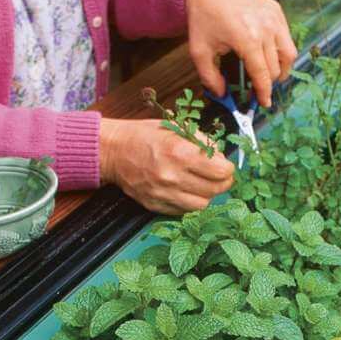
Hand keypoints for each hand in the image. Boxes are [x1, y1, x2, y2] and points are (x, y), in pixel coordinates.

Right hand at [99, 118, 233, 214]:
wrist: (112, 151)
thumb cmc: (143, 136)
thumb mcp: (174, 128)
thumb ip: (202, 142)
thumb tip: (221, 158)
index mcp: (179, 152)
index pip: (221, 171)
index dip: (227, 168)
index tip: (224, 166)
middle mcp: (172, 176)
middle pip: (216, 190)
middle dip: (222, 182)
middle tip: (218, 176)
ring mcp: (163, 194)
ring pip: (202, 205)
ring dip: (206, 194)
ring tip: (200, 183)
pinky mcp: (156, 205)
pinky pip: (184, 211)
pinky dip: (189, 202)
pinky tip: (185, 190)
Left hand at [185, 0, 297, 107]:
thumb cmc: (203, 19)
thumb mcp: (199, 51)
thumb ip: (210, 78)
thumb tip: (223, 95)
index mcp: (247, 39)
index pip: (263, 75)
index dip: (264, 93)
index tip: (263, 103)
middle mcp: (265, 28)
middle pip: (276, 69)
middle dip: (267, 82)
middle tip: (257, 87)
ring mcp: (274, 18)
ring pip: (289, 56)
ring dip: (281, 69)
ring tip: (269, 74)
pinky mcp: (276, 11)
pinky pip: (286, 39)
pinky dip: (280, 51)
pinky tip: (268, 53)